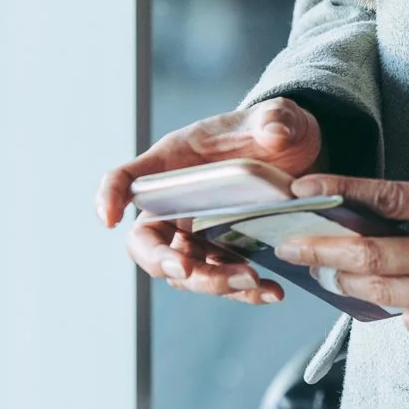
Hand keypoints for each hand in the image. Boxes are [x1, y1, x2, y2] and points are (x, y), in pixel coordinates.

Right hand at [94, 98, 324, 305]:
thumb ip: (276, 118)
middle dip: (161, 260)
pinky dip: (245, 292)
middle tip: (186, 270)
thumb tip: (275, 130)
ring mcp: (198, 232)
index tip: (109, 219)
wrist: (299, 155)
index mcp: (175, 162)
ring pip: (185, 269)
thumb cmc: (273, 129)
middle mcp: (177, 203)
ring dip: (212, 281)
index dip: (110, 197)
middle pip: (148, 242)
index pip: (128, 178)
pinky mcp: (225, 252)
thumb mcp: (279, 117)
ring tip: (251, 280)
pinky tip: (272, 292)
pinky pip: (223, 278)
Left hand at [275, 177, 408, 348]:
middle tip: (291, 245)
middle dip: (321, 249)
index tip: (303, 190)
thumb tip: (350, 218)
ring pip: (383, 292)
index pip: (387, 197)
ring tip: (331, 270)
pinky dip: (400, 306)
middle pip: (372, 253)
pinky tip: (406, 294)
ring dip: (348, 281)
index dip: (339, 191)